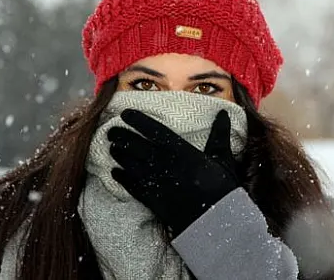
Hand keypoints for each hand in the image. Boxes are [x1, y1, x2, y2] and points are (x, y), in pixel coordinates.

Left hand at [107, 109, 239, 235]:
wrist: (213, 220)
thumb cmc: (220, 188)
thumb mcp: (222, 158)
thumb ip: (220, 134)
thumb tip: (223, 112)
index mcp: (179, 150)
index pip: (153, 130)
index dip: (137, 120)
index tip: (125, 114)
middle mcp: (163, 163)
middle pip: (134, 146)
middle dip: (120, 136)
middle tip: (111, 130)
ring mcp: (155, 182)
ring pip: (129, 164)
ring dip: (118, 155)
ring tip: (112, 148)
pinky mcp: (151, 199)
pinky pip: (130, 186)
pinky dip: (121, 178)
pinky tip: (114, 172)